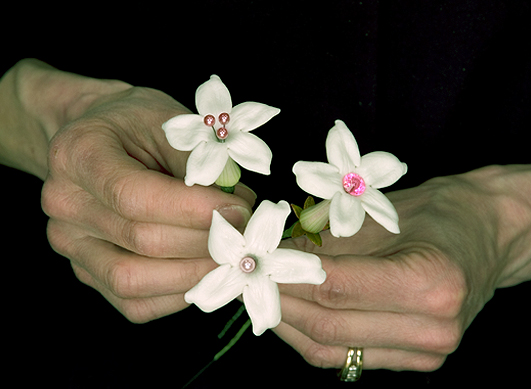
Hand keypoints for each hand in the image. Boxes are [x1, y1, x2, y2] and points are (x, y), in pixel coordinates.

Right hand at [2, 60, 255, 322]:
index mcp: (78, 154)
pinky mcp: (87, 271)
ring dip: (195, 273)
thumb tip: (237, 206)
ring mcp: (72, 244)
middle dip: (206, 241)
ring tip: (232, 255)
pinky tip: (206, 272)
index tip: (240, 209)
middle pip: (141, 241)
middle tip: (246, 231)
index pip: (135, 197)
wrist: (97, 140)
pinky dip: (178, 294)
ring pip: (134, 281)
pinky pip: (134, 303)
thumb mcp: (168, 120)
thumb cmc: (136, 125)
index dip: (194, 211)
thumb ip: (200, 161)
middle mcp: (65, 204)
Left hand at [275, 165, 530, 371]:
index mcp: (430, 283)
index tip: (254, 262)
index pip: (334, 287)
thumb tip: (271, 256)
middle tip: (248, 280)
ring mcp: (427, 351)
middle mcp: (433, 327)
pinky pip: (347, 357)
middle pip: (329, 325)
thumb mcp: (379, 216)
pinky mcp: (417, 360)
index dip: (285, 275)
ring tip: (260, 297)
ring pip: (332, 350)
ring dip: (288, 325)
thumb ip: (324, 242)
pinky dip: (311, 336)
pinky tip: (290, 314)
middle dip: (278, 302)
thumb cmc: (436, 213)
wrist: (485, 233)